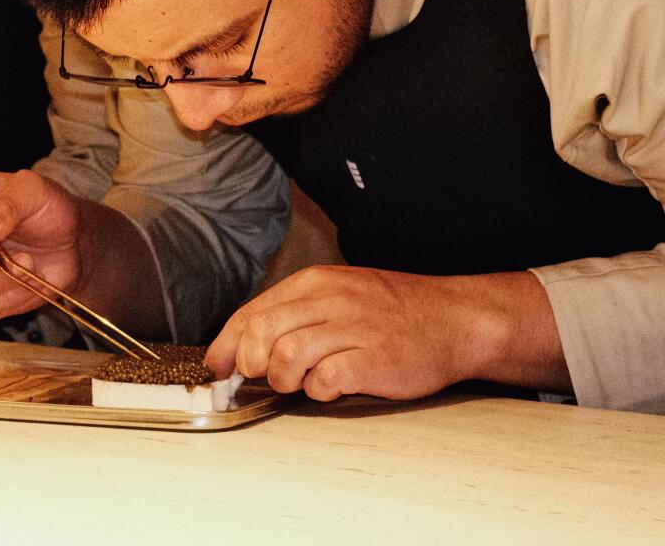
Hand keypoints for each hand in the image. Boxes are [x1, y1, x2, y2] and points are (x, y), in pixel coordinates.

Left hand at [205, 266, 527, 401]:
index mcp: (315, 283)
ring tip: (301, 382)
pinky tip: (330, 387)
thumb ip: (292, 316)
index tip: (217, 369)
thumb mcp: (338, 297)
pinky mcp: (374, 359)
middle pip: (260, 332)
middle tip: (263, 377)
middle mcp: (331, 300)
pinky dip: (318, 391)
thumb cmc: (392, 313)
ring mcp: (354, 328)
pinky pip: (325, 379)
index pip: (251, 313)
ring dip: (283, 379)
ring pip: (286, 356)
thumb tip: (241, 349)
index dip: (226, 346)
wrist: (455, 319)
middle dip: (250, 364)